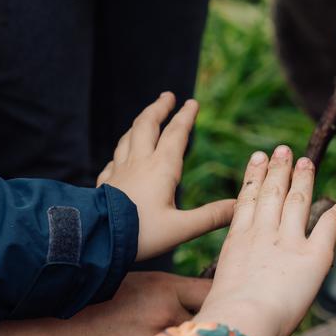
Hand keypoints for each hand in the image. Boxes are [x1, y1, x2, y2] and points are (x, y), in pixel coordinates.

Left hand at [97, 93, 235, 261]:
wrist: (97, 239)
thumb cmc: (141, 235)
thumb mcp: (181, 229)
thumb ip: (211, 217)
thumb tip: (239, 207)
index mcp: (161, 169)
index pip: (176, 134)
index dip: (185, 117)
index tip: (192, 102)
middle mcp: (139, 163)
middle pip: (147, 125)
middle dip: (158, 108)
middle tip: (167, 95)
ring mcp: (119, 171)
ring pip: (128, 138)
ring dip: (139, 123)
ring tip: (145, 118)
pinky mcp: (105, 183)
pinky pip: (113, 160)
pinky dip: (121, 152)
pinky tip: (121, 157)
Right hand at [196, 146, 335, 335]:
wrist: (239, 321)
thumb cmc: (223, 320)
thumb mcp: (218, 294)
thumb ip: (228, 285)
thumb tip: (226, 298)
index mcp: (237, 243)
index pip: (247, 201)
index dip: (254, 178)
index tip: (257, 160)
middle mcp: (262, 235)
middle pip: (272, 193)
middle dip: (278, 169)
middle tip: (282, 150)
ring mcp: (287, 242)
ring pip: (297, 200)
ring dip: (303, 178)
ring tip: (306, 161)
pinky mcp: (313, 255)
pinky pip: (329, 224)